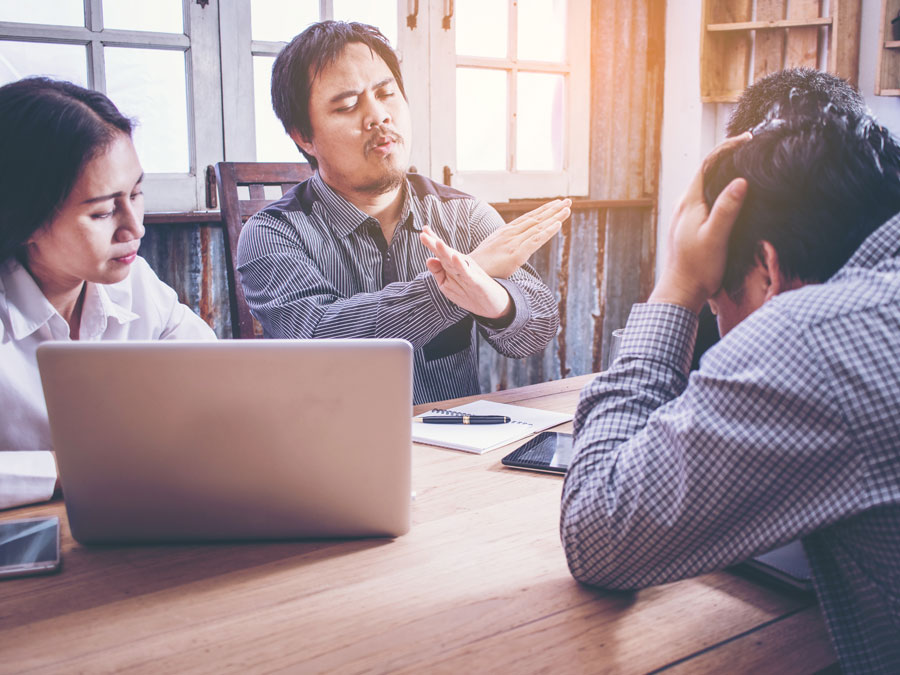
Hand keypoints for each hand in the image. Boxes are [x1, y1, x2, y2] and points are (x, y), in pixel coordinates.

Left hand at [420, 226, 512, 319]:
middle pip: (445, 254)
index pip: (441, 252)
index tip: (423, 231)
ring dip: (446, 251)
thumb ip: (439, 271)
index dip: (432, 241)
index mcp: (454, 265)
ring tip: (438, 242)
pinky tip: (455, 257)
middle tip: (423, 234)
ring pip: (454, 261)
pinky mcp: (475, 281)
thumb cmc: (472, 290)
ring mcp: (468, 272)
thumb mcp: (450, 282)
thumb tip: (428, 259)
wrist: (495, 302)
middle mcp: (461, 265)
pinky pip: (466, 272)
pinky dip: (460, 265)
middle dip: (434, 244)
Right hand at [470, 198, 571, 277]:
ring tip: (568, 207)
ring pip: (538, 226)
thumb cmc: (478, 265)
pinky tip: (559, 224)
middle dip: (552, 209)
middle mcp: (510, 234)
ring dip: (555, 216)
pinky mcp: (516, 254)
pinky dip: (548, 231)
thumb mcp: (491, 250)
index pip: (527, 218)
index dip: (542, 211)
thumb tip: (510, 248)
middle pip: (535, 219)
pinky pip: (536, 241)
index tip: (555, 204)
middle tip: (568, 200)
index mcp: (505, 232)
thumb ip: (503, 246)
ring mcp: (513, 243)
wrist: (466, 273)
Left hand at [648, 134, 750, 312]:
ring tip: (747, 166)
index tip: (747, 140)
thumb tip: (740, 181)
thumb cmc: (698, 268)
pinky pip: (707, 200)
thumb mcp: (715, 237)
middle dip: (727, 158)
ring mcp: (686, 216)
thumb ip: (727, 209)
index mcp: (689, 203)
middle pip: (706, 173)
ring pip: (707, 187)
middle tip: (751, 149)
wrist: (681, 292)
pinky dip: (721, 191)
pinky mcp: (691, 226)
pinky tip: (735, 196)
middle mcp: (685, 205)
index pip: (707, 165)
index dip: (726, 149)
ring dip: (724, 174)